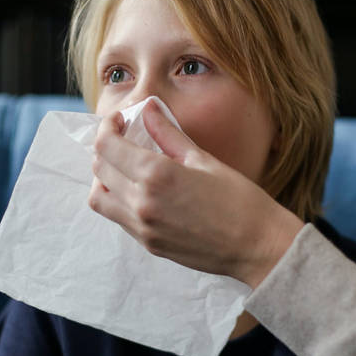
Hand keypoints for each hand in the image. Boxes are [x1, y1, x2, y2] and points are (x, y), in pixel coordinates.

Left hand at [89, 99, 303, 288]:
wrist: (257, 247)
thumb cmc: (240, 200)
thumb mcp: (203, 159)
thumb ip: (168, 134)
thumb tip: (149, 108)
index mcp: (156, 175)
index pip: (107, 146)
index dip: (107, 128)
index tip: (119, 121)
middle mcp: (142, 203)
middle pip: (99, 169)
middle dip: (105, 149)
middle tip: (121, 140)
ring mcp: (143, 227)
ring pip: (99, 199)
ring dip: (104, 179)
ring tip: (124, 169)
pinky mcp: (149, 244)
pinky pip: (118, 218)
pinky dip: (118, 200)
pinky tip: (139, 191)